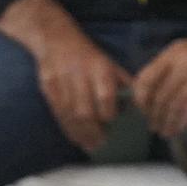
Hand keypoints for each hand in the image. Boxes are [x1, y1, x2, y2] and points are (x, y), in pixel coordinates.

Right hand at [31, 27, 131, 152]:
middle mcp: (79, 77)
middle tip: (101, 145)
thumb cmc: (88, 54)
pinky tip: (74, 137)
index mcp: (99, 69)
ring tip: (88, 146)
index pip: (105, 96)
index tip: (111, 124)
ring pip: (70, 114)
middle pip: (85, 110)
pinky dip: (66, 127)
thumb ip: (122, 82)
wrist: (55, 39)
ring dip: (79, 133)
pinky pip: (57, 112)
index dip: (108, 113)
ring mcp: (60, 83)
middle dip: (93, 131)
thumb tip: (139, 104)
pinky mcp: (48, 87)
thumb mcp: (109, 62)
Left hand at [132, 29, 186, 137]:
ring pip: (176, 106)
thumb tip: (151, 97)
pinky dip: (184, 121)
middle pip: (161, 96)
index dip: (141, 99)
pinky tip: (180, 127)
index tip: (142, 110)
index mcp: (173, 53)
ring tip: (165, 131)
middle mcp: (184, 63)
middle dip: (154, 115)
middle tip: (153, 126)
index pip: (146, 79)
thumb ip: (167, 70)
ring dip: (169, 122)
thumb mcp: (186, 52)